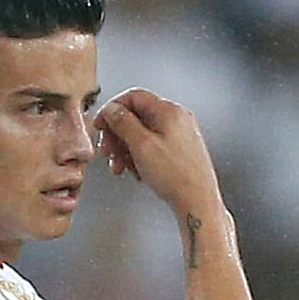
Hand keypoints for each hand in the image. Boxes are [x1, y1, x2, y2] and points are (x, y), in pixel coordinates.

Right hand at [93, 87, 223, 214]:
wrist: (197, 201)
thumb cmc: (176, 176)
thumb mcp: (141, 145)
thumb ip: (123, 123)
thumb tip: (112, 109)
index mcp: (169, 111)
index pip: (133, 97)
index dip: (112, 110)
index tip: (101, 125)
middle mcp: (177, 119)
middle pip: (137, 117)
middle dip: (118, 135)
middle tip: (107, 151)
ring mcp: (181, 134)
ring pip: (144, 134)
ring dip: (126, 149)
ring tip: (120, 166)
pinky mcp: (181, 150)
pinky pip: (154, 146)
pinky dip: (140, 156)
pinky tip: (137, 171)